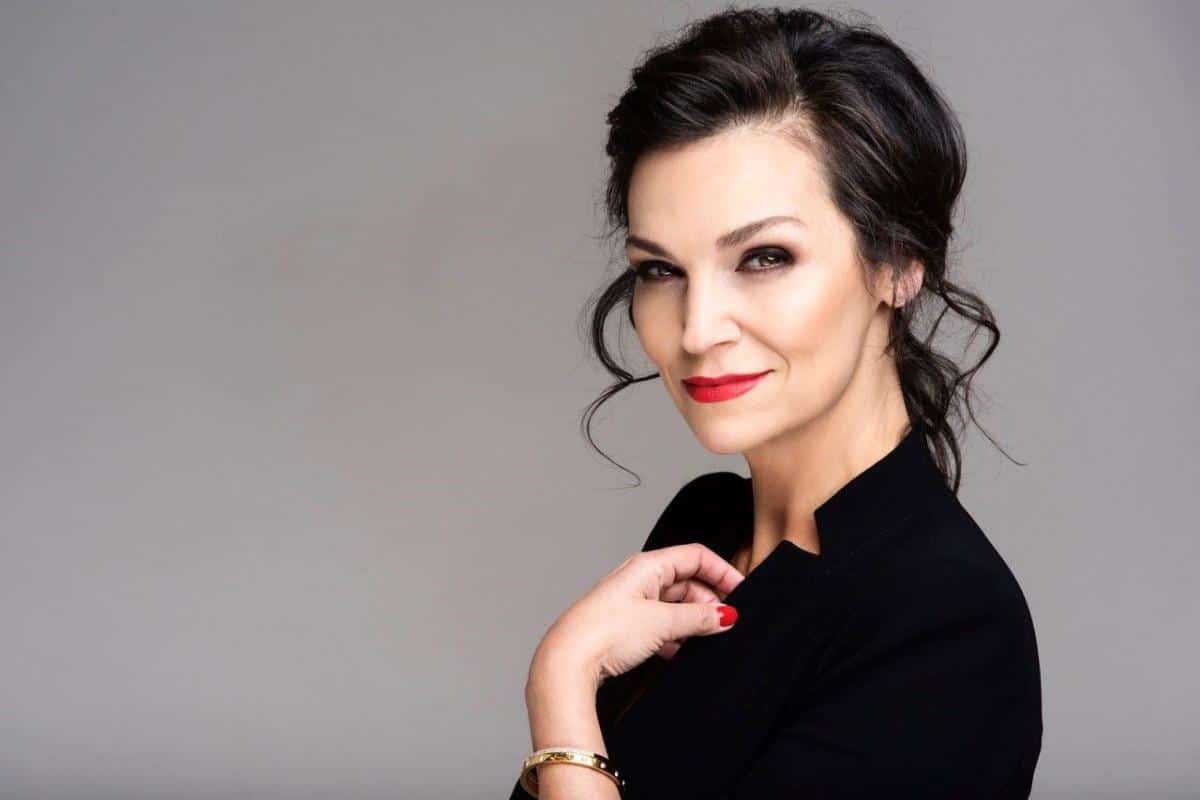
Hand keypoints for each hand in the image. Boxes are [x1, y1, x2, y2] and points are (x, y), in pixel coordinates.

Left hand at [529, 543, 744, 691]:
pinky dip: (675, 636)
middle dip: (708, 603)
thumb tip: (726, 614)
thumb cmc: (604, 632)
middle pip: (688, 581)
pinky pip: (661, 625)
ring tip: (702, 641)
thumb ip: (699, 617)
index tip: (742, 593)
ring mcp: (632, 602)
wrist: (567, 662)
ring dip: (692, 622)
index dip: (722, 572)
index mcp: (648, 565)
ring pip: (675, 606)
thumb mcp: (662, 622)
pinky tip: (678, 652)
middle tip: (724, 625)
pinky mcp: (626, 626)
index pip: (696, 556)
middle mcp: (640, 578)